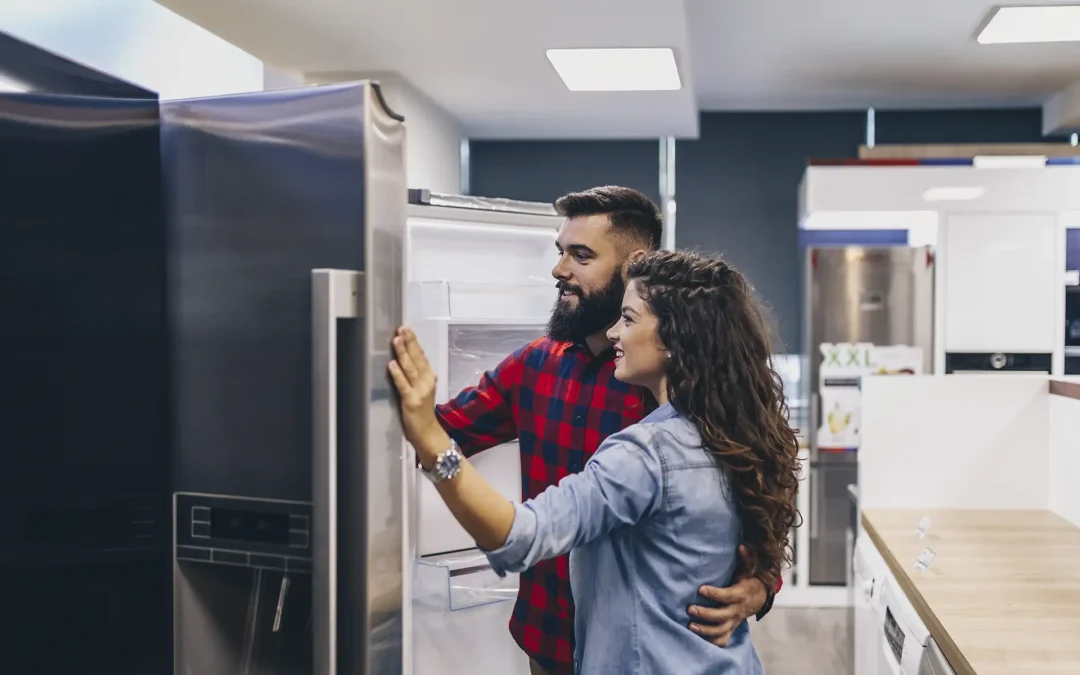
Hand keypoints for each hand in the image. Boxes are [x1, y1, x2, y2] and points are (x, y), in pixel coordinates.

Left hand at [387, 327, 442, 452]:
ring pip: (410, 368)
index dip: (414, 342)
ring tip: (397, 340)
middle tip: (403, 328)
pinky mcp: (411, 401)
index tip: (407, 329)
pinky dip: (397, 374)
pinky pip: (403, 385)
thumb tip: (424, 364)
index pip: (421, 356)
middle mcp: (427, 382)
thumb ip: (424, 377)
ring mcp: (420, 391)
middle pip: (417, 358)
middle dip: (409, 342)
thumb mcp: (427, 391)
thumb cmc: (424, 413)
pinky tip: (391, 364)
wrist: (428, 434)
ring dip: (403, 353)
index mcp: (429, 378)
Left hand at [687, 546, 768, 646]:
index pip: (727, 596)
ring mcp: (734, 621)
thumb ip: (746, 559)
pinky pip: (723, 639)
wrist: (759, 599)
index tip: (700, 589)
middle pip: (722, 616)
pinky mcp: (731, 628)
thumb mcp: (749, 570)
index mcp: (740, 595)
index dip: (714, 593)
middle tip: (690, 609)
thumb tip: (742, 546)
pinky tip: (698, 640)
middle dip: (706, 614)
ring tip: (690, 626)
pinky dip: (712, 642)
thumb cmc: (749, 582)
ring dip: (706, 630)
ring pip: (721, 630)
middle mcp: (737, 610)